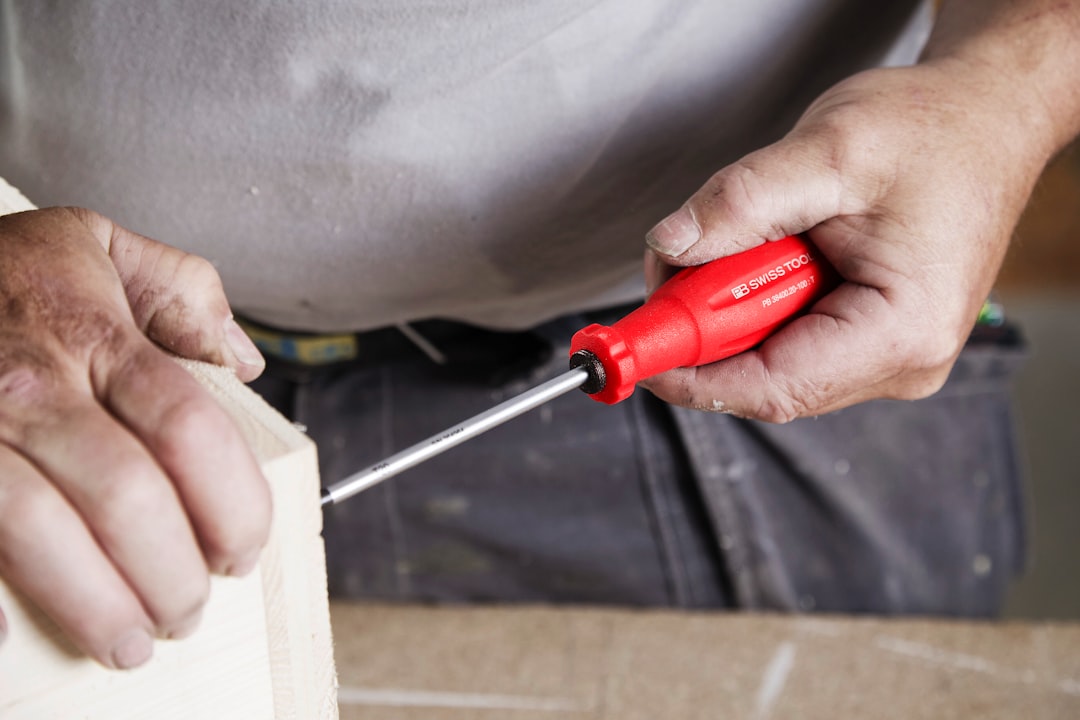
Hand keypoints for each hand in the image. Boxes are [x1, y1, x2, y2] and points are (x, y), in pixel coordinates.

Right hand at [0, 208, 270, 667]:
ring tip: (131, 643)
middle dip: (171, 573)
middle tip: (191, 611)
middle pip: (125, 497)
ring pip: (39, 532)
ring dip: (94, 604)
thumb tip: (242, 361)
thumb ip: (185, 294)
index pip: (190, 432)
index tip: (244, 549)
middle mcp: (31, 385)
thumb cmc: (1, 269)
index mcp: (95, 336)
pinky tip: (14, 640)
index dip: (232, 503)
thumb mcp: (100, 245)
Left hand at [639, 59, 1053, 420]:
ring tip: (739, 237)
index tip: (637, 349)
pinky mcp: (871, 340)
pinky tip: (766, 251)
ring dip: (729, 308)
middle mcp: (901, 362)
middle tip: (678, 263)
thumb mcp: (830, 152)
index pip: (772, 387)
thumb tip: (670, 247)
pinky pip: (789, 342)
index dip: (692, 375)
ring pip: (771, 361)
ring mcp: (887, 356)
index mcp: (902, 332)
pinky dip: (754, 302)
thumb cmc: (932, 131)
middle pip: (765, 378)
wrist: (983, 118)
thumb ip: (742, 203)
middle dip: (706, 327)